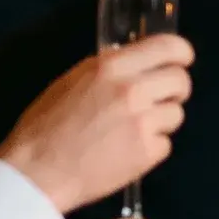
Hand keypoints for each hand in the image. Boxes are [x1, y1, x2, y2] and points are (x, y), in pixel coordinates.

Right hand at [0, 35, 195, 211]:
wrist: (36, 171)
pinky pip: (164, 144)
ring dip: (160, 121)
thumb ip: (111, 71)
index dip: (181, 53)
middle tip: (158, 100)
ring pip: (177, 114)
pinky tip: (125, 151)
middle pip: (181, 80)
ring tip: (131, 131)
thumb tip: (138, 64)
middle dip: (174, 90)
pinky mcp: (147, 153)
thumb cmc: (45, 127)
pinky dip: (150, 148)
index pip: (169, 46)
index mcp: (112, 66)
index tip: (182, 60)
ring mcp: (143, 122)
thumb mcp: (73, 80)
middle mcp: (133, 90)